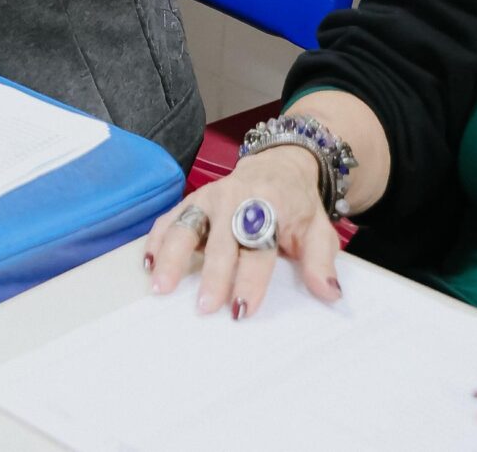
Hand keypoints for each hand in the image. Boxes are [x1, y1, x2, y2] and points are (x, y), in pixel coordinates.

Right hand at [142, 144, 340, 316]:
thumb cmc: (297, 205)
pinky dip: (156, 239)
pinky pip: (169, 218)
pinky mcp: (192, 200)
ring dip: (172, 257)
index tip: (243, 309)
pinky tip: (148, 262)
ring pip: (186, 226)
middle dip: (212, 274)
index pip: (259, 248)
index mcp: (270, 207)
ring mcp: (209, 198)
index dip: (251, 280)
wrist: (278, 167)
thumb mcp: (319, 229)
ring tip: (161, 286)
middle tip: (204, 306)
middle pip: (221, 241)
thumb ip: (321, 261)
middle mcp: (235, 200)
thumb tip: (328, 294)